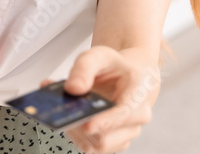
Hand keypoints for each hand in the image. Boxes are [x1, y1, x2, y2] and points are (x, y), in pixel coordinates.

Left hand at [39, 46, 160, 153]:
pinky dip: (75, 134)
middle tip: (61, 113)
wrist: (124, 78)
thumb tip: (72, 88)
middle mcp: (137, 118)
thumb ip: (84, 67)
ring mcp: (125, 134)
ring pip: (97, 145)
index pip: (125, 113)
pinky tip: (69, 119)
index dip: (106, 121)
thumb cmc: (115, 68)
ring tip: (63, 113)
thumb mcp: (99, 55)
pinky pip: (90, 147)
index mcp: (138, 93)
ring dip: (75, 131)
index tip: (87, 124)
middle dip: (80, 127)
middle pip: (107, 136)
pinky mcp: (112, 143)